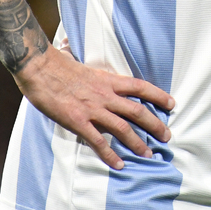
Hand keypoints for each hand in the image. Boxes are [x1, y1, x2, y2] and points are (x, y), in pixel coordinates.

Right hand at [14, 43, 174, 169]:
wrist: (39, 67)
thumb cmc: (56, 61)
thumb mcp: (78, 59)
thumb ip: (84, 61)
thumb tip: (69, 45)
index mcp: (107, 78)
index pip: (139, 86)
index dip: (157, 95)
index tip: (171, 103)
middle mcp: (104, 94)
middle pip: (137, 110)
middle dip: (155, 124)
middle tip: (167, 136)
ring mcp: (92, 108)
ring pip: (122, 128)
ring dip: (137, 143)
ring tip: (148, 154)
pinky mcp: (78, 121)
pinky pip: (98, 141)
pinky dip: (110, 154)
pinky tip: (119, 164)